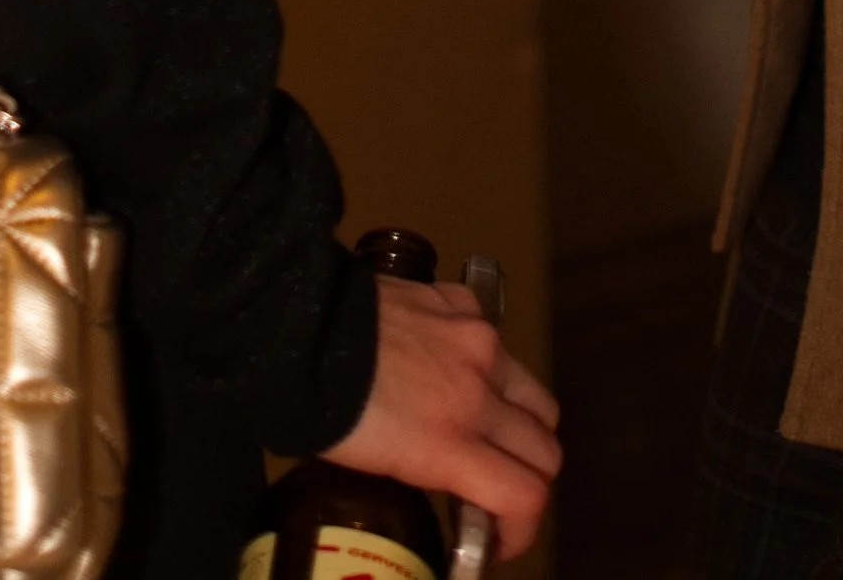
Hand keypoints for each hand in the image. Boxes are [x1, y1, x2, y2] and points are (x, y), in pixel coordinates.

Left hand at [324, 277, 560, 562]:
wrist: (296, 333)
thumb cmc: (323, 412)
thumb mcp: (379, 467)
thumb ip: (432, 471)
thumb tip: (450, 486)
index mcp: (450, 443)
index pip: (526, 495)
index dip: (521, 531)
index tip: (496, 542)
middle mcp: (477, 391)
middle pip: (546, 450)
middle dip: (529, 481)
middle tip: (496, 493)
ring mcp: (475, 340)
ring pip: (534, 396)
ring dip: (521, 425)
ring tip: (485, 432)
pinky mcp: (459, 301)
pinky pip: (495, 342)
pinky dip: (484, 365)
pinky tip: (448, 370)